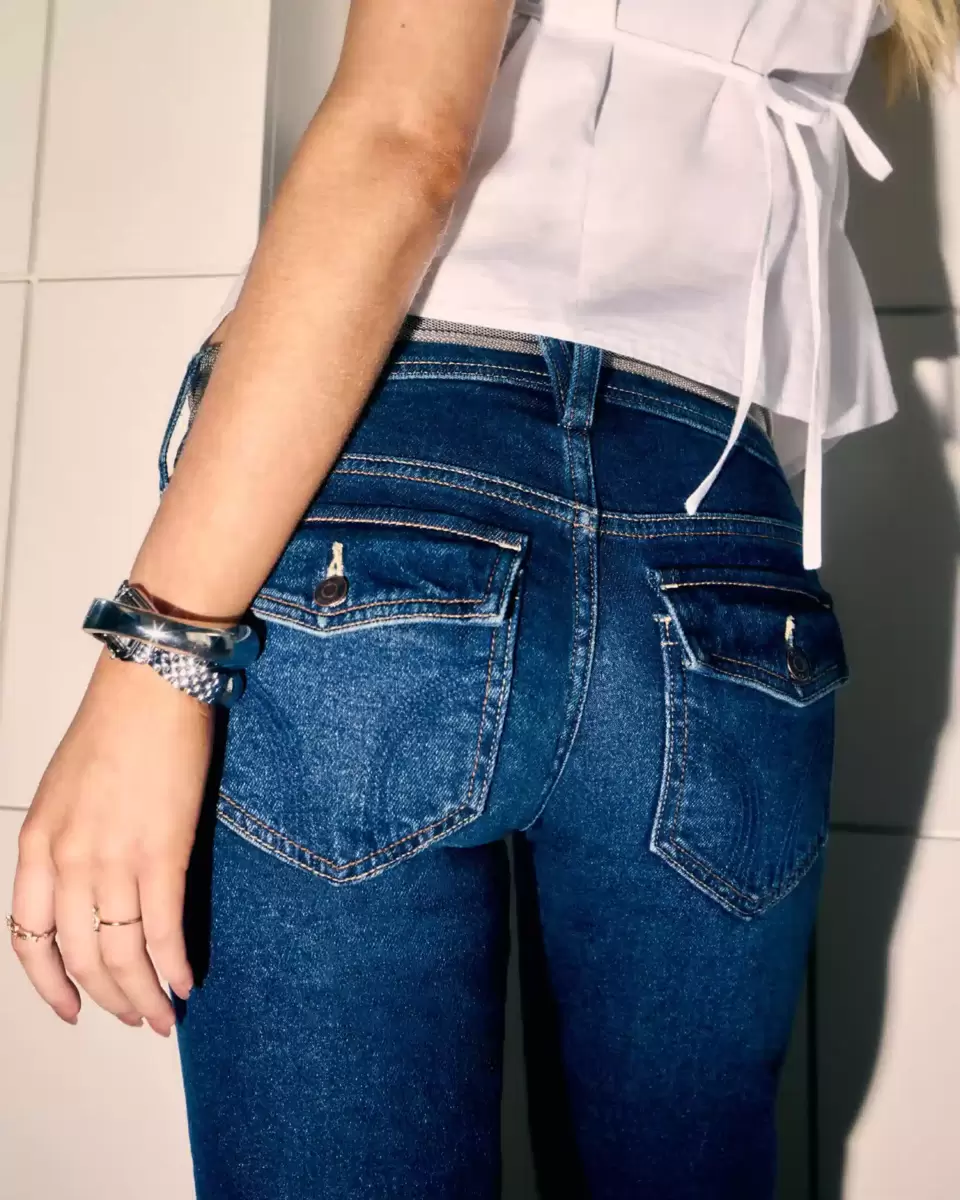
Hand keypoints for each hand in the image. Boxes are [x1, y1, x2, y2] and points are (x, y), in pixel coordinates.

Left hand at [9, 651, 213, 1034]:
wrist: (150, 686)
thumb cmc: (113, 727)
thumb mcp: (63, 791)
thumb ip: (66, 845)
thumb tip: (93, 894)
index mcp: (35, 844)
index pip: (29, 939)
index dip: (50, 985)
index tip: (72, 1009)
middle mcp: (66, 861)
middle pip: (80, 957)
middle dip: (109, 999)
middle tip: (134, 1018)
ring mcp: (113, 860)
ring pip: (121, 954)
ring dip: (144, 995)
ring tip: (164, 1016)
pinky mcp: (162, 853)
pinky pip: (163, 929)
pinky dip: (175, 964)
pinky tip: (188, 980)